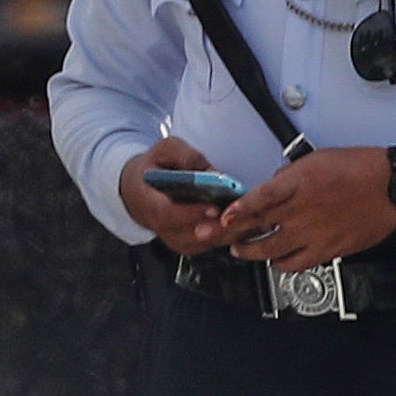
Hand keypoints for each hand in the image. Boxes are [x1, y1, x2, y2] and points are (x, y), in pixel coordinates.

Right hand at [119, 140, 240, 254]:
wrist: (139, 191)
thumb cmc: (153, 168)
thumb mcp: (164, 150)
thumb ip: (185, 156)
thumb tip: (212, 171)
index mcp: (149, 203)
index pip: (168, 215)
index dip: (192, 213)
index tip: (214, 207)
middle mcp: (163, 229)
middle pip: (195, 234)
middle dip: (223, 225)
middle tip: (246, 215)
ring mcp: (178, 241)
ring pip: (209, 241)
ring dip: (234, 231)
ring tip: (256, 218)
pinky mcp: (192, 245)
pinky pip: (215, 243)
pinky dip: (235, 233)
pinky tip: (252, 222)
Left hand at [219, 146, 395, 270]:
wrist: (393, 188)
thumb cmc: (359, 168)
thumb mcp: (318, 158)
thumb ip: (289, 176)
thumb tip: (271, 187)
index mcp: (300, 182)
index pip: (259, 199)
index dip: (237, 211)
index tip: (222, 218)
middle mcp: (303, 210)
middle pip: (257, 227)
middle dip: (230, 234)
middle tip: (212, 237)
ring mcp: (314, 233)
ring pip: (271, 251)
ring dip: (250, 252)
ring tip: (239, 250)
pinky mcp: (327, 250)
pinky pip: (295, 264)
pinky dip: (280, 264)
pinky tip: (275, 260)